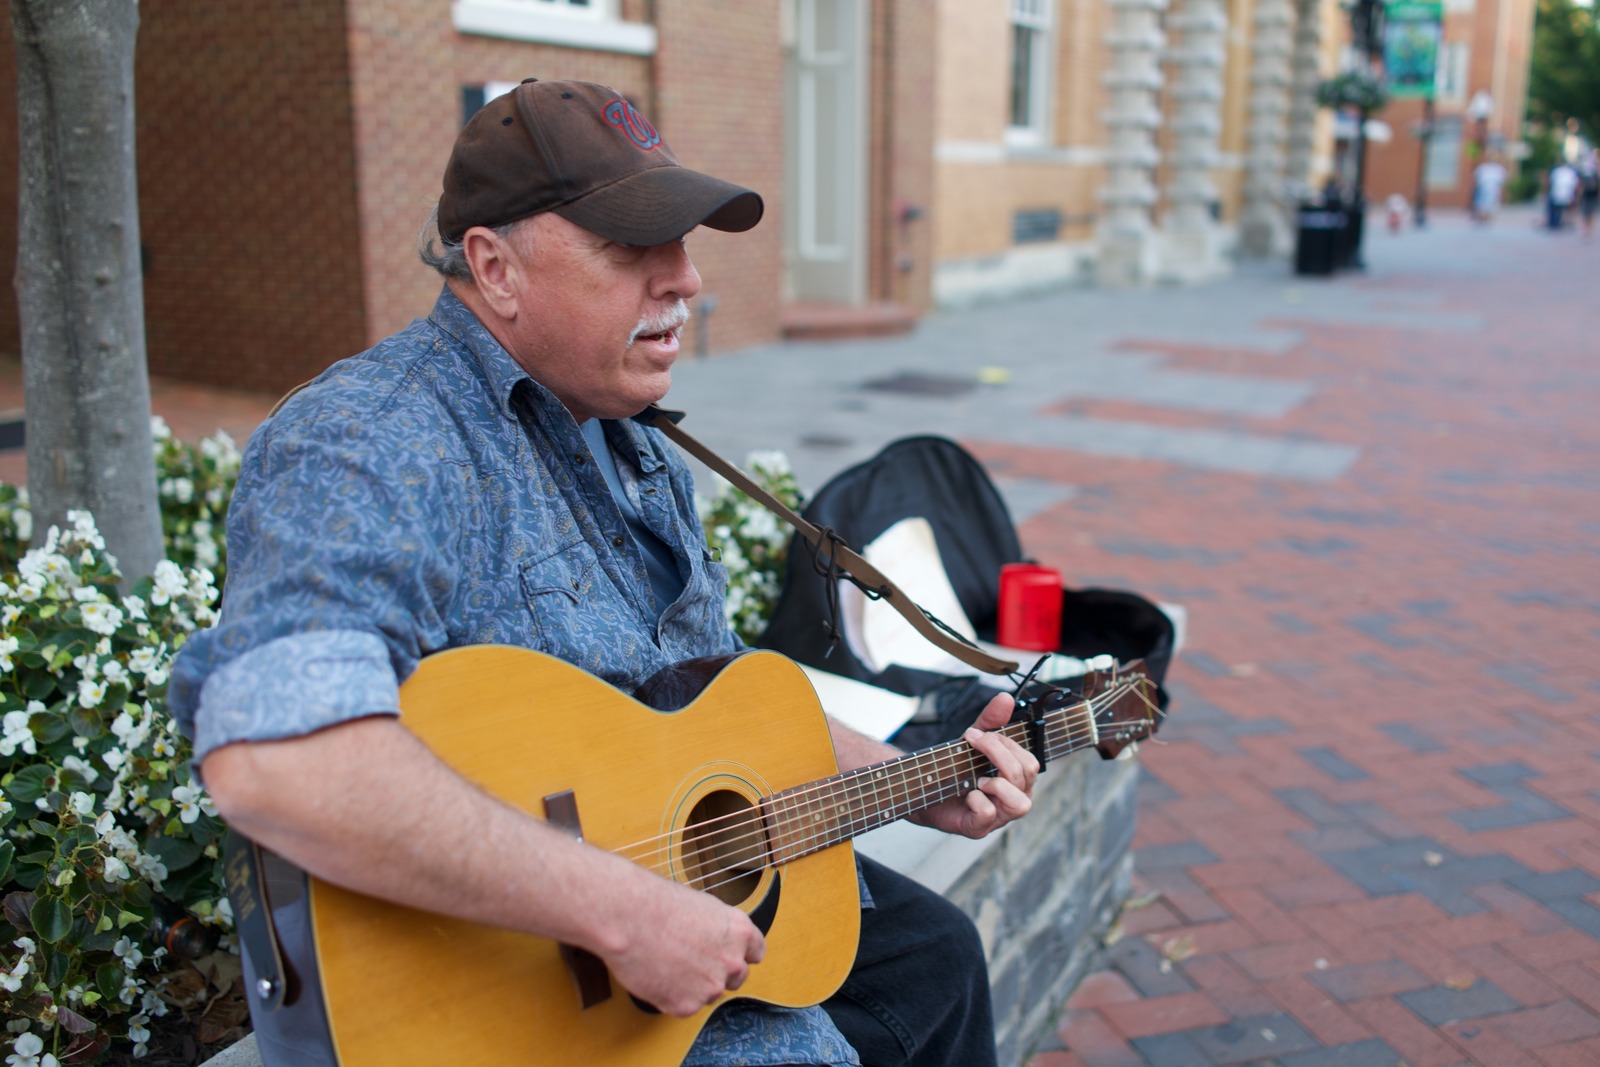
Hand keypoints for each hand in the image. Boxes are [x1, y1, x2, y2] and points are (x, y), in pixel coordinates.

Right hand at [598, 870, 766, 1016]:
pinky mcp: (687, 1005)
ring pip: (707, 994)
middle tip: (690, 961)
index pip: (756, 952)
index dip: (739, 954)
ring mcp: (711, 986)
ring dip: (692, 986)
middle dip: (717, 973)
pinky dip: (670, 996)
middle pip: (736, 977)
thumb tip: (713, 943)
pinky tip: (655, 975)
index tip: (726, 955)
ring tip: (665, 963)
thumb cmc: (657, 904)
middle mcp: (732, 961)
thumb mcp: (701, 907)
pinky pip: (682, 1005)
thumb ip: (717, 930)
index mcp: (739, 931)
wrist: (629, 917)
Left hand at [911, 691, 1038, 838]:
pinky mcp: (977, 828)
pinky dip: (978, 801)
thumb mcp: (973, 741)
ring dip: (999, 784)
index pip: (1030, 762)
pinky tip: (968, 795)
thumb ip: (990, 721)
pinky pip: (989, 815)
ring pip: (1021, 804)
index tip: (976, 735)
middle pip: (1027, 776)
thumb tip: (1006, 698)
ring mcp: (998, 817)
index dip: (1006, 745)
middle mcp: (1014, 799)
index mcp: (1017, 780)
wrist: (924, 788)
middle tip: (974, 746)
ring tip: (979, 778)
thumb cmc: (956, 768)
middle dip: (999, 755)